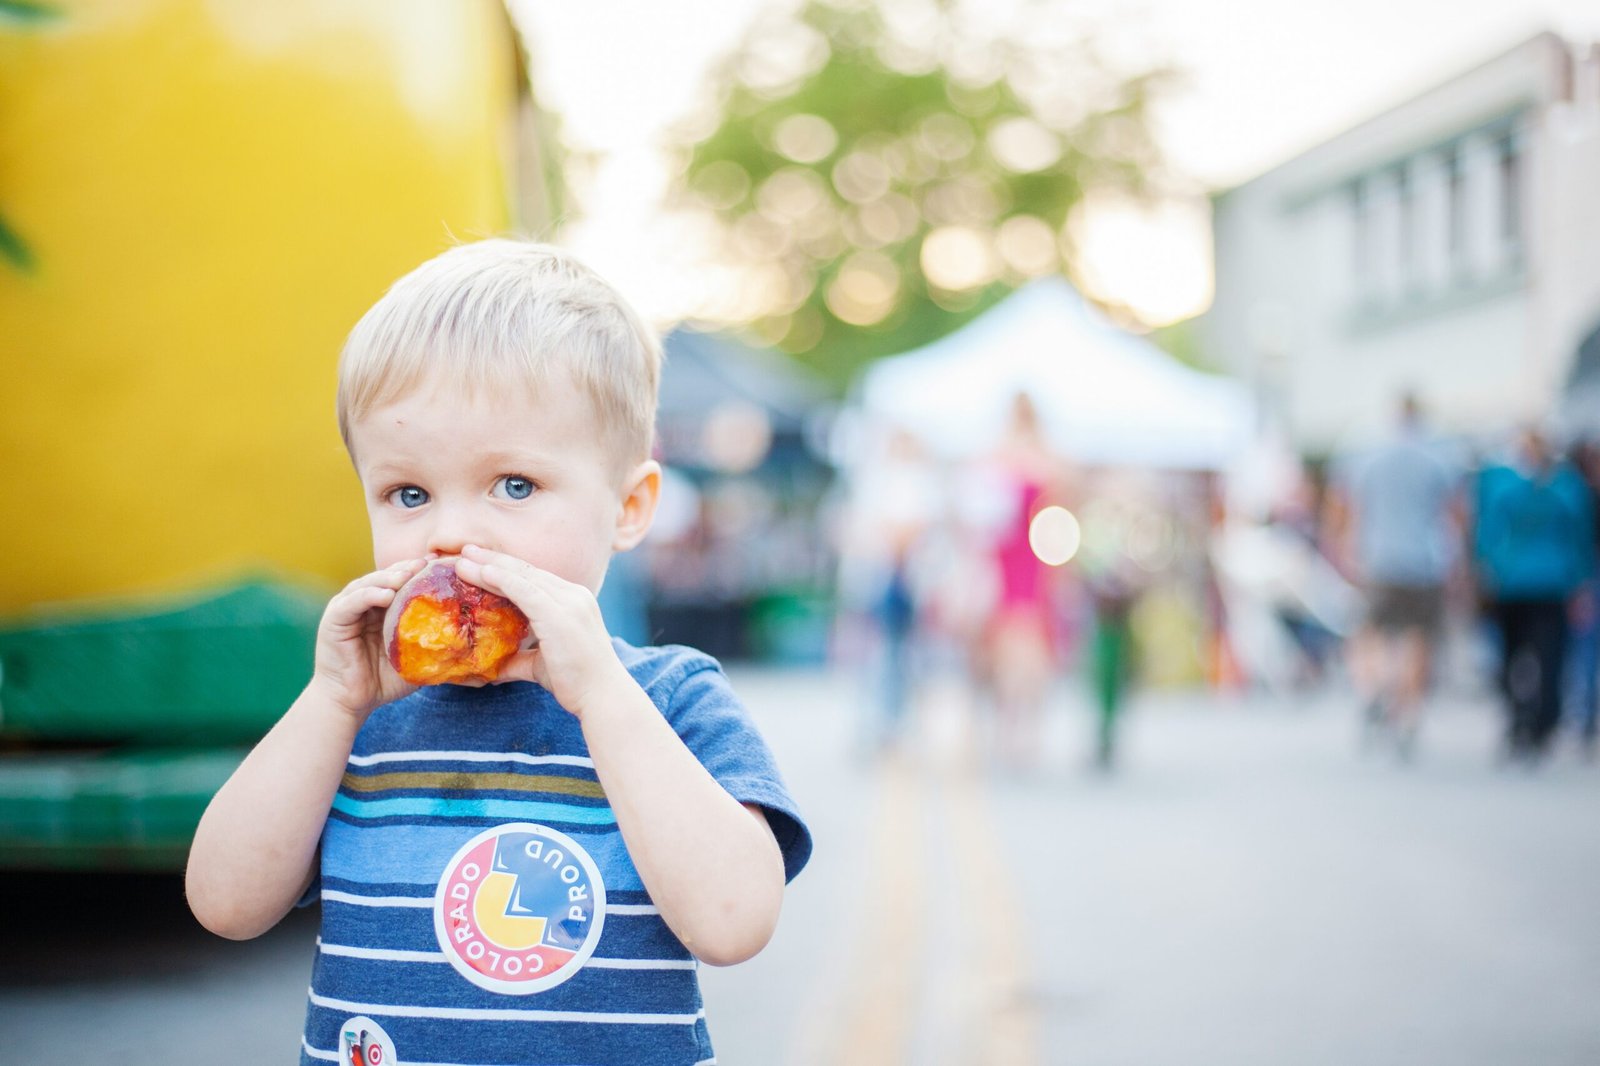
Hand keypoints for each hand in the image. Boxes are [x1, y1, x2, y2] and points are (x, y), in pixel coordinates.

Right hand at [310, 559, 428, 719]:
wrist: (352, 701)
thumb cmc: (384, 680)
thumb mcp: (415, 659)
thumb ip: (436, 648)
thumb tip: (475, 651)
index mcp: (384, 608)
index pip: (403, 582)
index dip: (421, 573)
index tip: (444, 566)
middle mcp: (365, 603)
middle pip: (387, 576)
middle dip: (408, 568)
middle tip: (428, 563)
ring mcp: (348, 608)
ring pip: (370, 583)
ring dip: (389, 577)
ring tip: (408, 574)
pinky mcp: (333, 619)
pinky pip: (352, 602)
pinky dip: (369, 595)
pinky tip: (386, 594)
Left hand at [454, 544, 627, 718]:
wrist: (603, 697)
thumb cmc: (577, 682)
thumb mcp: (543, 663)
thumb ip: (521, 659)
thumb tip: (495, 667)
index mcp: (573, 601)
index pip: (534, 578)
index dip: (506, 568)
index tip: (479, 561)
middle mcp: (574, 595)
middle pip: (527, 571)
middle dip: (494, 559)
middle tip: (466, 549)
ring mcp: (569, 602)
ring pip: (523, 576)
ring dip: (491, 566)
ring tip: (463, 558)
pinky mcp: (560, 615)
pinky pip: (525, 591)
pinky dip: (502, 579)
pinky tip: (482, 573)